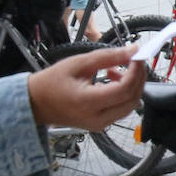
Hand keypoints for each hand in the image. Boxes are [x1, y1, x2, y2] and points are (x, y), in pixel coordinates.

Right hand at [27, 44, 145, 130]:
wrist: (36, 103)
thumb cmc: (52, 82)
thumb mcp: (79, 63)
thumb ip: (108, 56)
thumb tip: (132, 50)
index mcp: (88, 102)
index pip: (124, 89)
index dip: (136, 71)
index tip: (137, 56)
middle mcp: (97, 118)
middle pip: (132, 100)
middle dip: (138, 78)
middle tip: (133, 61)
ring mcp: (100, 125)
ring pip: (130, 106)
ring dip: (131, 86)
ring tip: (115, 70)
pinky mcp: (101, 125)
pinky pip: (121, 110)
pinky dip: (123, 94)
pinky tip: (111, 80)